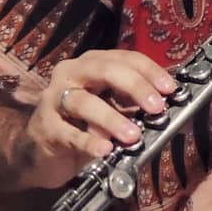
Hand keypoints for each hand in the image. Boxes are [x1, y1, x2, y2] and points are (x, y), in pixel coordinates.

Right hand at [17, 50, 177, 189]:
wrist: (41, 152)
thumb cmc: (82, 123)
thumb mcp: (113, 109)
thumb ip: (136, 106)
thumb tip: (171, 108)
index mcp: (93, 63)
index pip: (126, 58)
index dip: (151, 72)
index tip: (170, 89)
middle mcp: (71, 73)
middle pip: (106, 71)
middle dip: (136, 87)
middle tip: (156, 107)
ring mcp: (54, 99)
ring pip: (85, 102)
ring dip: (113, 119)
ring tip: (133, 135)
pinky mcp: (44, 127)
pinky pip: (69, 134)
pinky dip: (89, 142)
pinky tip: (105, 150)